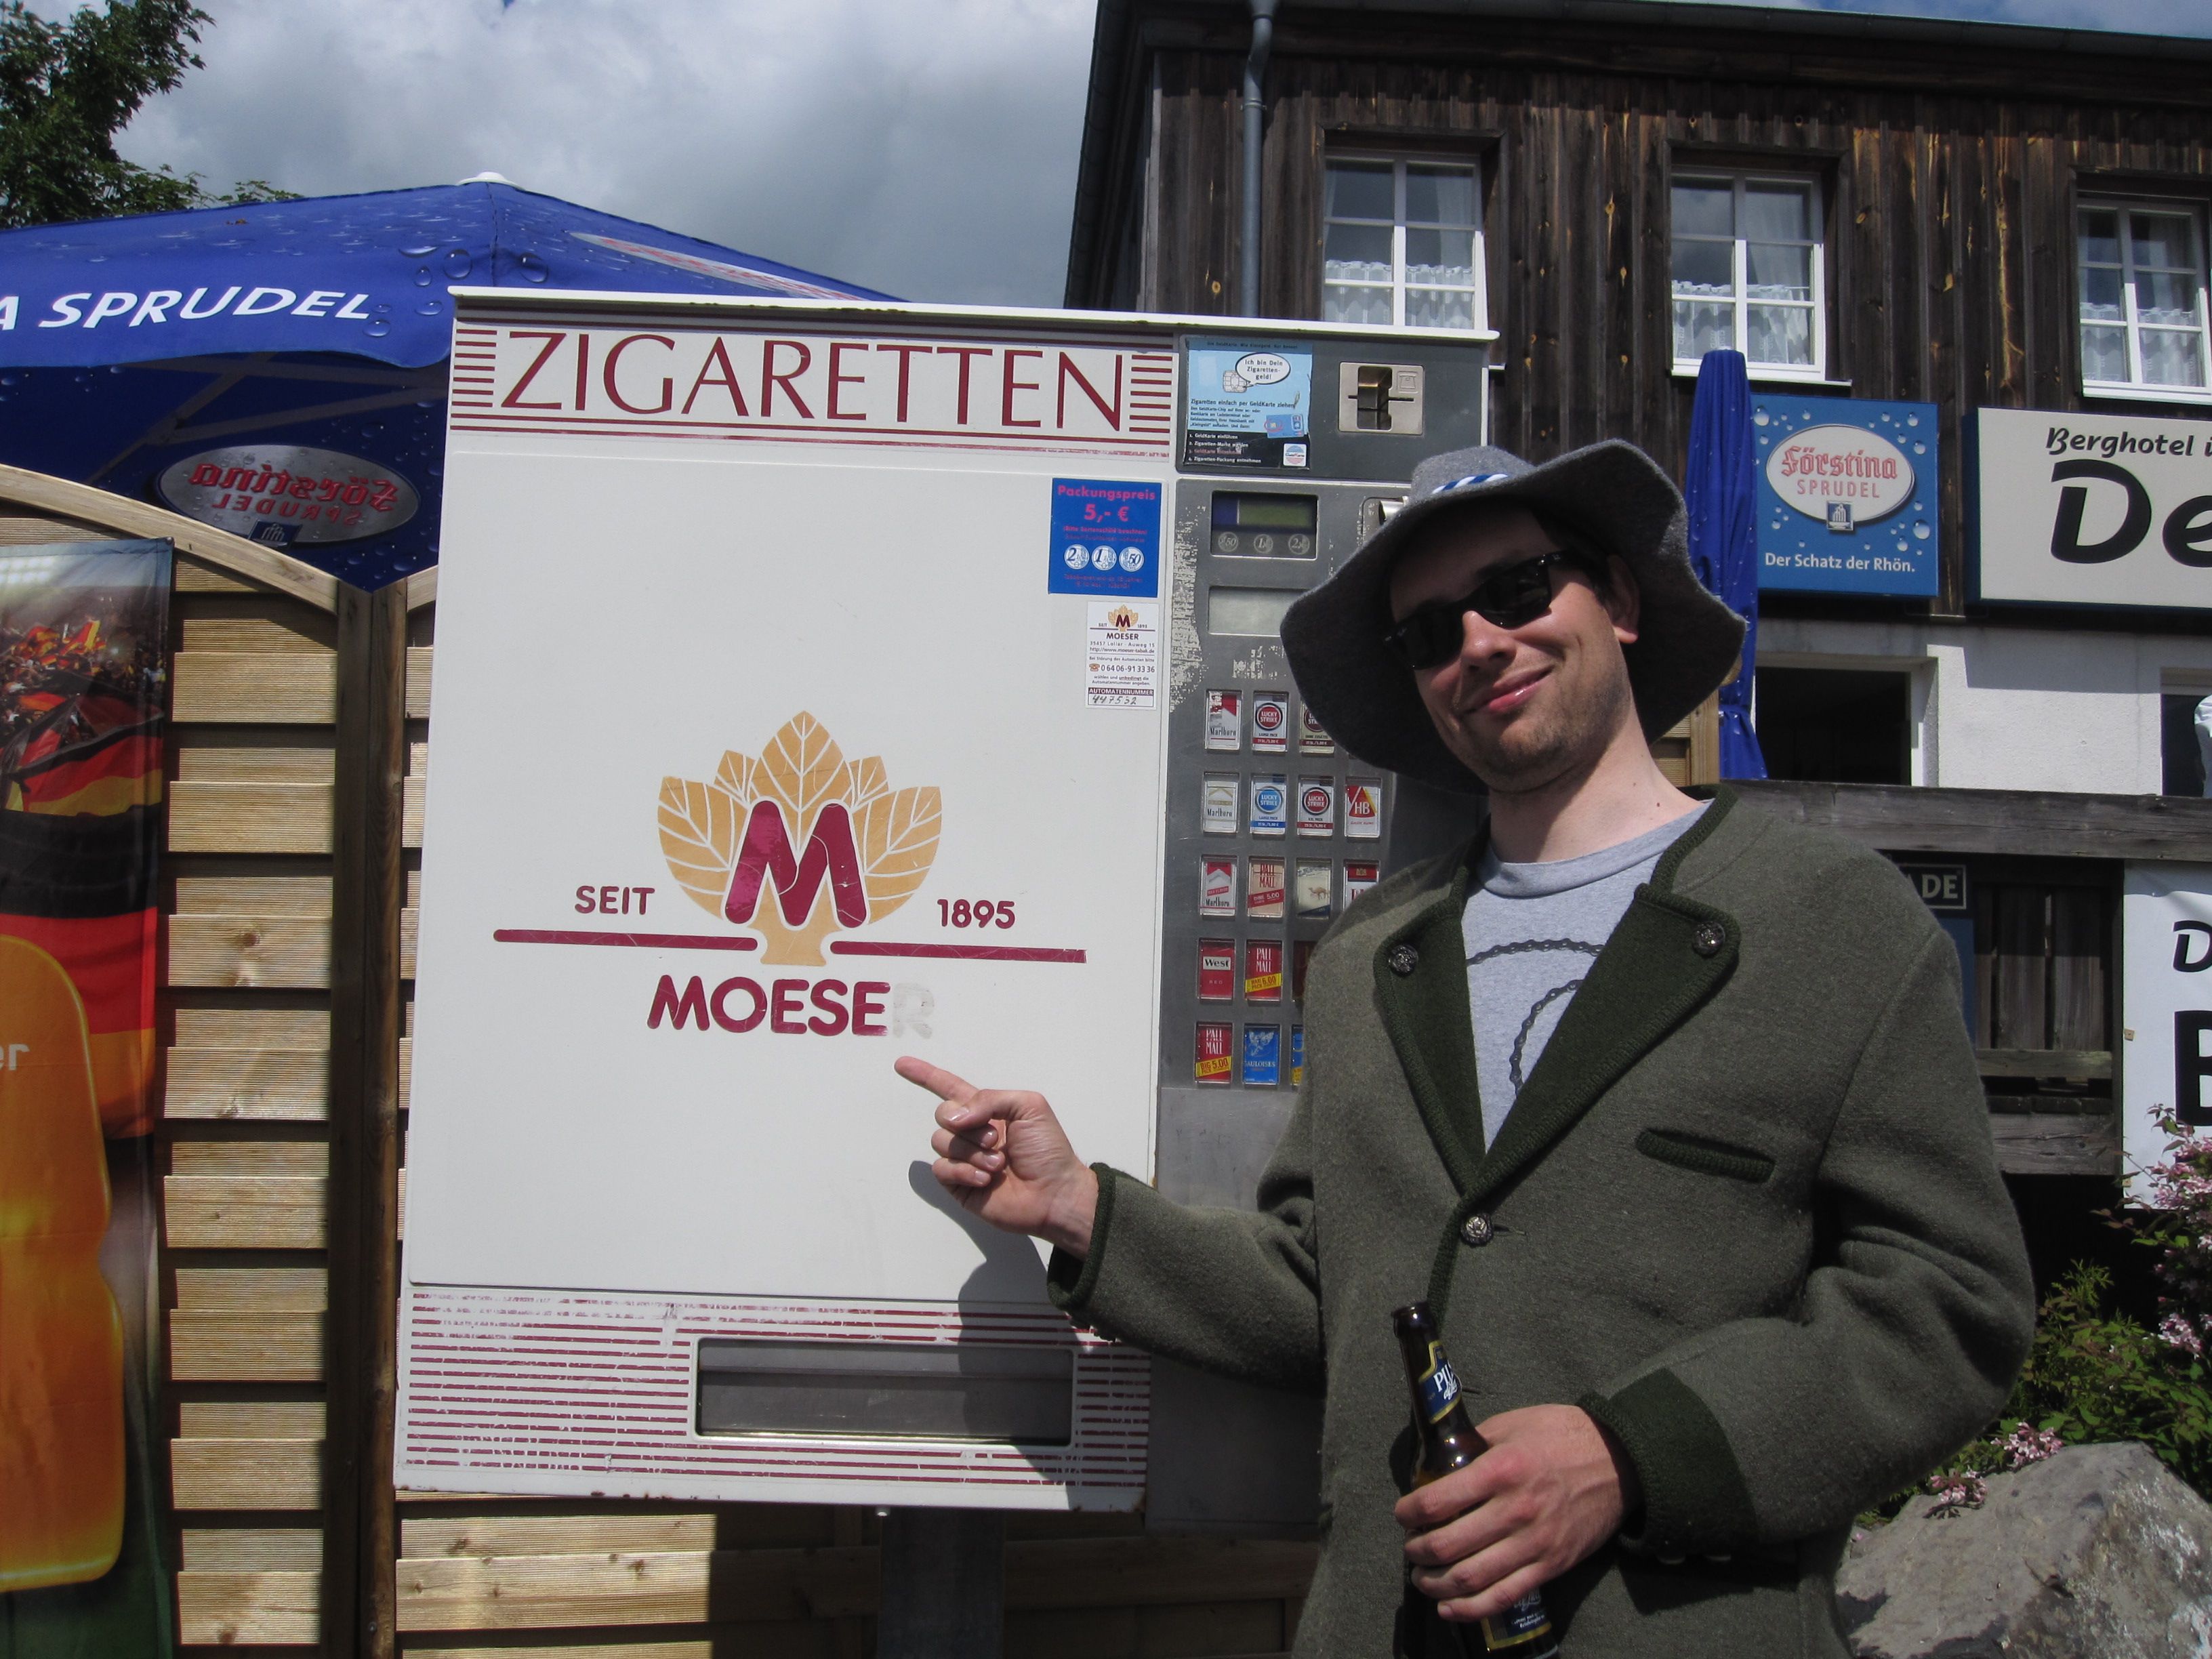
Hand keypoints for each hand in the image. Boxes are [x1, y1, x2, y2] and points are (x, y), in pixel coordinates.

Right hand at [896, 1056, 1099, 1255]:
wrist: (1054, 1192)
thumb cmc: (1048, 1149)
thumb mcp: (1028, 1105)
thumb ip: (989, 1098)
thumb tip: (955, 1118)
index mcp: (987, 1110)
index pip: (949, 1087)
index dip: (925, 1075)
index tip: (901, 1064)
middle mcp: (972, 1132)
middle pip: (942, 1114)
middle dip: (966, 1124)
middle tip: (995, 1138)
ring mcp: (964, 1159)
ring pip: (941, 1142)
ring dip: (971, 1151)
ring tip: (998, 1164)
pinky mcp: (959, 1184)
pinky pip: (942, 1169)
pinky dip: (963, 1171)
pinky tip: (985, 1179)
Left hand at [1395, 1405, 1637, 1625]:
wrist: (1620, 1461)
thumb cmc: (1562, 1435)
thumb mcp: (1512, 1425)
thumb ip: (1474, 1445)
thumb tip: (1438, 1465)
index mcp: (1501, 1470)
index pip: (1438, 1501)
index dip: (1409, 1511)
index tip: (1403, 1513)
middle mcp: (1515, 1511)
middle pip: (1448, 1546)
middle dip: (1417, 1551)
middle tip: (1410, 1547)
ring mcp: (1534, 1543)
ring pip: (1471, 1578)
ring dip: (1435, 1584)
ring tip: (1422, 1577)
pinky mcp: (1551, 1566)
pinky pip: (1504, 1596)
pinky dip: (1471, 1608)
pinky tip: (1449, 1606)